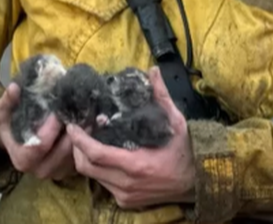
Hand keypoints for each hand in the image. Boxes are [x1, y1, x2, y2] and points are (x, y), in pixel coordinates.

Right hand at [0, 82, 76, 180]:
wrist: (16, 139)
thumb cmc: (10, 125)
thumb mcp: (3, 112)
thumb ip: (7, 101)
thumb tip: (13, 88)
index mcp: (23, 160)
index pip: (41, 146)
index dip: (50, 129)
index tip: (54, 113)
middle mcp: (41, 170)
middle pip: (63, 151)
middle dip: (70, 131)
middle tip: (76, 111)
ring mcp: (58, 172)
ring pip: (76, 154)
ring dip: (81, 135)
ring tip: (84, 116)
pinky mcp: (70, 169)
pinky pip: (83, 156)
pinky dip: (85, 141)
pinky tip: (86, 125)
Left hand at [68, 67, 194, 209]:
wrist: (200, 182)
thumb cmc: (186, 151)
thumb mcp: (175, 122)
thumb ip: (161, 96)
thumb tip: (153, 71)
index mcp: (136, 164)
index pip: (95, 154)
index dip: (79, 139)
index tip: (72, 126)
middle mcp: (127, 183)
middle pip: (86, 167)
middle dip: (76, 148)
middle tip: (78, 131)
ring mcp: (126, 195)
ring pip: (92, 177)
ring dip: (86, 159)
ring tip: (89, 140)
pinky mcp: (127, 202)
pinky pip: (103, 185)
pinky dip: (98, 170)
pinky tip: (102, 156)